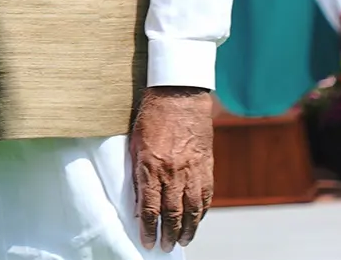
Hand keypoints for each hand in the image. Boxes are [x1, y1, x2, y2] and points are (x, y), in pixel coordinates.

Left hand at [130, 86, 213, 251]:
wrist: (179, 95)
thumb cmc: (151, 117)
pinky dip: (202, 211)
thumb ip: (137, 175)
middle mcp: (173, 172)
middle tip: (166, 247)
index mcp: (151, 167)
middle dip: (169, 234)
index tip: (147, 242)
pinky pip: (206, 195)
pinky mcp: (206, 165)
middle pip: (173, 213)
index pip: (149, 208)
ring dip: (189, 229)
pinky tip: (198, 220)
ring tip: (183, 241)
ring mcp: (192, 170)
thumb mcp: (135, 145)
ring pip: (193, 209)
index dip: (148, 229)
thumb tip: (138, 203)